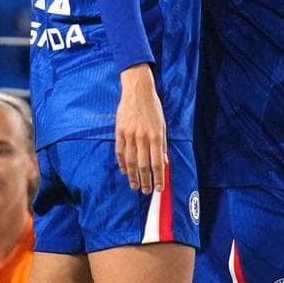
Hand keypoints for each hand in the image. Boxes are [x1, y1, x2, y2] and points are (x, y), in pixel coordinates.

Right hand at [115, 64, 167, 193]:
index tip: (159, 188)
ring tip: (135, 186)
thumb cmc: (153, 108)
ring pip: (130, 161)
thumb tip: (164, 162)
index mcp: (156, 136)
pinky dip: (122, 163)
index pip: (157, 162)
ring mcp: (129, 135)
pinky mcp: (119, 131)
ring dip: (132, 176)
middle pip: (142, 165)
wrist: (137, 91)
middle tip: (146, 191)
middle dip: (145, 180)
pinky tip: (125, 171)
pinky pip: (120, 151)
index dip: (158, 177)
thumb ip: (163, 144)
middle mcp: (142, 137)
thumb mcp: (163, 125)